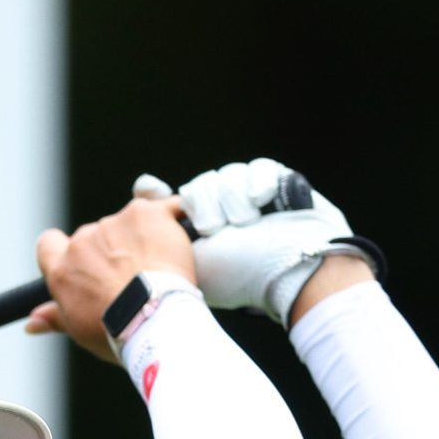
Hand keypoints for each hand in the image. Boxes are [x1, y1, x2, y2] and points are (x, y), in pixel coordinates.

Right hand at [26, 195, 197, 361]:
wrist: (156, 318)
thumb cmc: (117, 332)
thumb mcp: (81, 330)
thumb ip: (56, 318)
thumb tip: (31, 324)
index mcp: (62, 269)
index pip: (48, 244)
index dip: (63, 250)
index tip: (82, 265)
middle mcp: (83, 241)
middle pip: (94, 236)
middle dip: (112, 251)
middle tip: (132, 278)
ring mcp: (115, 223)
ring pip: (129, 224)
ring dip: (142, 239)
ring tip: (160, 269)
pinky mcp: (147, 213)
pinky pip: (164, 208)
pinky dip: (173, 219)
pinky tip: (182, 239)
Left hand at [176, 157, 369, 323]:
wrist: (294, 269)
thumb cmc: (241, 273)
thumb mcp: (189, 258)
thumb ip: (162, 229)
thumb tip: (144, 187)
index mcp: (204, 232)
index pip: (183, 198)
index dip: (174, 197)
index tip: (158, 196)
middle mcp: (228, 213)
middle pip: (203, 183)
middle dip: (209, 204)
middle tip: (219, 229)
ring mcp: (254, 198)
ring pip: (229, 174)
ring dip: (235, 198)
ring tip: (248, 222)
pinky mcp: (281, 184)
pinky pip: (259, 166)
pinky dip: (260, 182)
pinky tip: (263, 201)